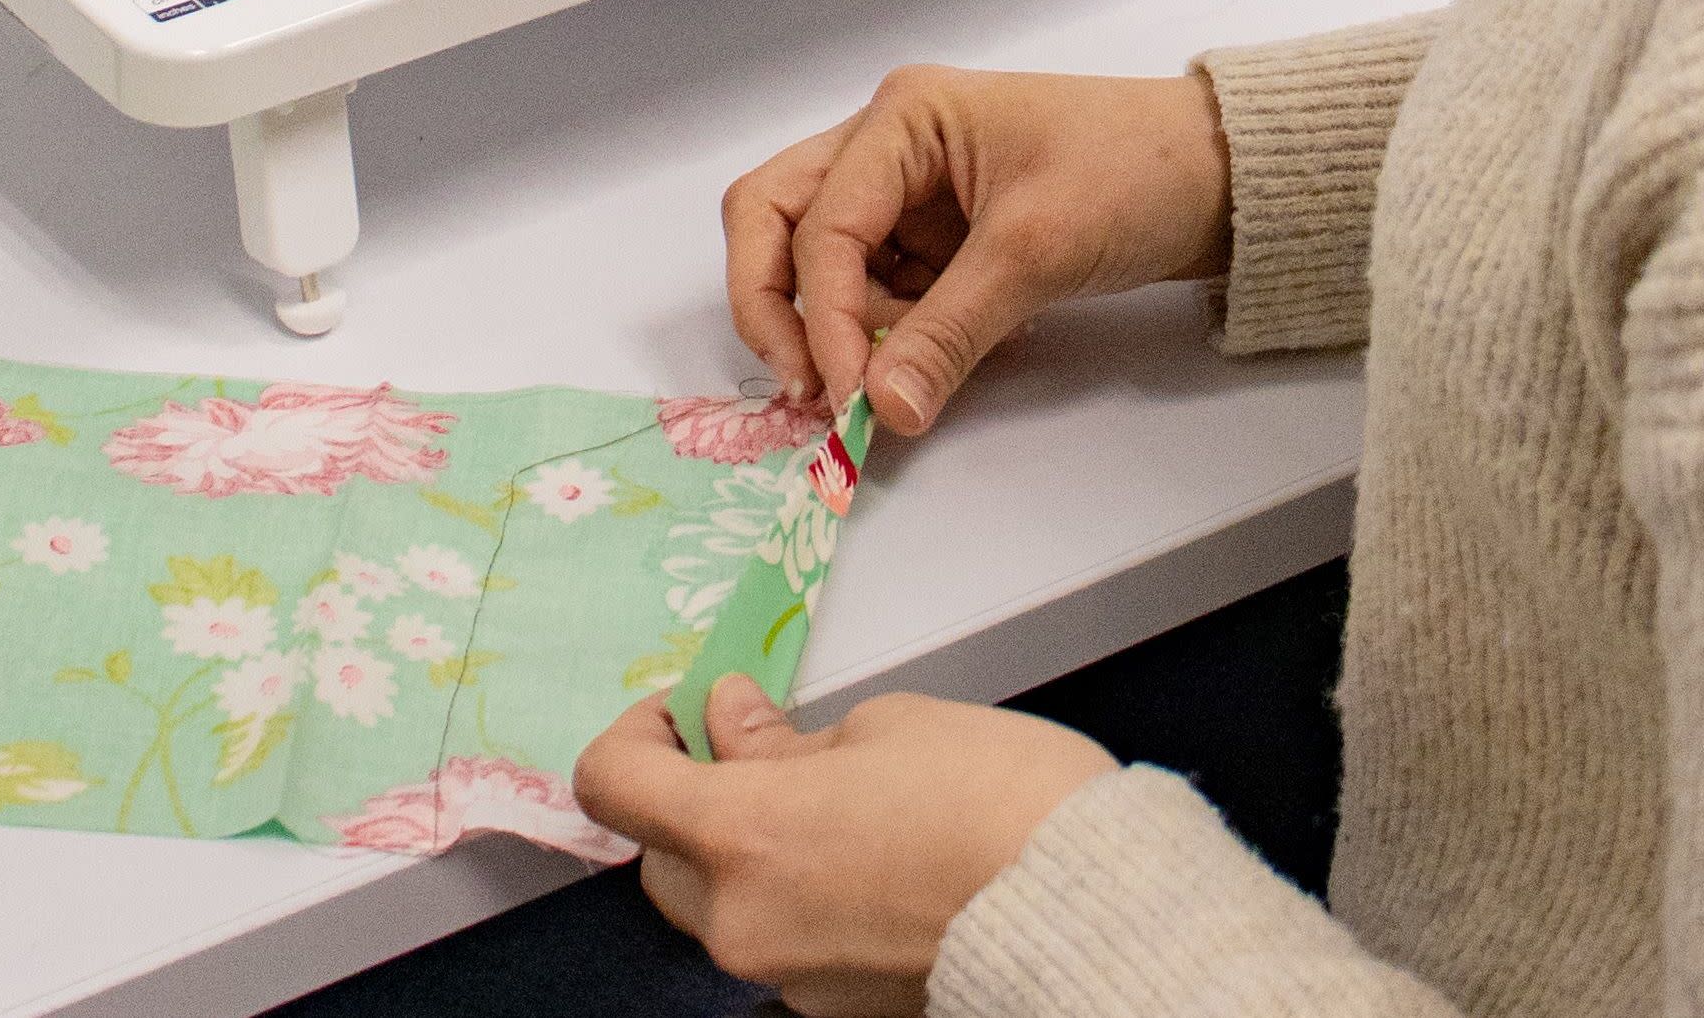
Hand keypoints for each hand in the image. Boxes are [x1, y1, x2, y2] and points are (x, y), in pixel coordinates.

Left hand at [576, 681, 1115, 1015]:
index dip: (637, 736)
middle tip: (761, 749)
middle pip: (662, 858)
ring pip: (723, 908)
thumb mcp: (884, 726)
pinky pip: (785, 943)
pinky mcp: (835, 1007)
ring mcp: (788, 975)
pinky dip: (801, 900)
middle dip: (695, 800)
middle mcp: (744, 920)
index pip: (612, 787)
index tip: (688, 714)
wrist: (1091, 911)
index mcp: (741, 835)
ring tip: (835, 808)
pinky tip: (872, 865)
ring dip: (749, 853)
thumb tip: (732, 727)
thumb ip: (783, 737)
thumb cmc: (1000, 804)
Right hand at [725, 65, 1230, 435]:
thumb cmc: (1133, 173)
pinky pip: (876, 286)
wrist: (1218, 177)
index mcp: (904, 116)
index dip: (823, 315)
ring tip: (898, 372)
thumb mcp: (1035, 252)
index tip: (847, 395)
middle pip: (776, 218)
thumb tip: (882, 412)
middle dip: (777, 305)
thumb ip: (948, 334)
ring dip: (838, 324)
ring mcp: (908, 189)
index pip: (819, 224)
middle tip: (806, 387)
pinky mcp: (936, 233)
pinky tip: (936, 354)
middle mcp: (888, 142)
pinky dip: (886, 329)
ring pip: (816, 258)